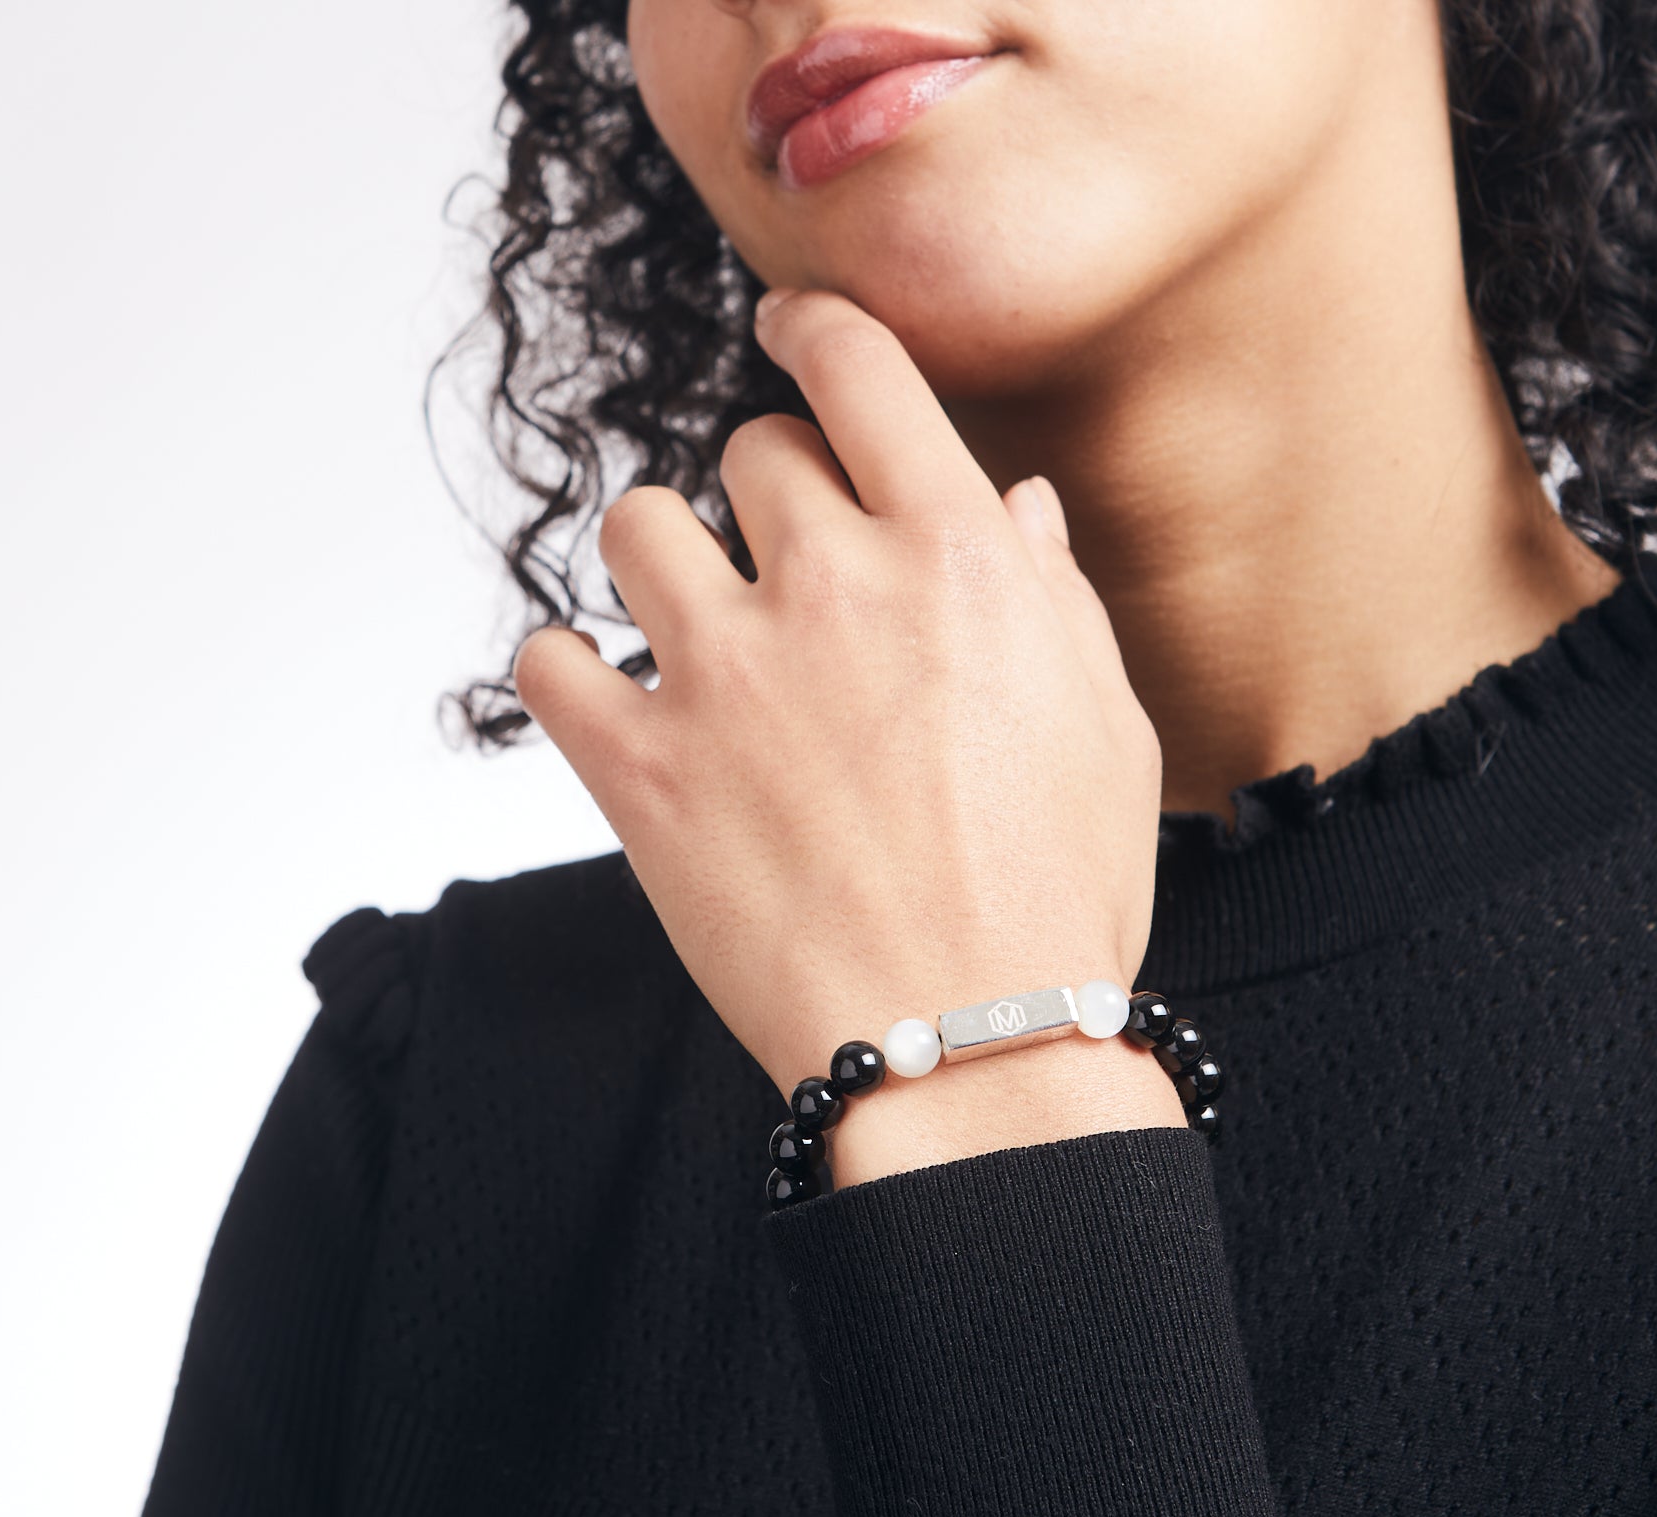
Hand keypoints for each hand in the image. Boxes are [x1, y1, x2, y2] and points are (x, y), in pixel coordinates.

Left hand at [515, 288, 1170, 1142]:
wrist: (974, 1048)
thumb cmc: (1059, 899)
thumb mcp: (1108, 729)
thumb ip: (1051, 598)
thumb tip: (1016, 508)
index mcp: (960, 558)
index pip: (860, 371)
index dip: (814, 329)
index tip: (789, 332)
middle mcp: (835, 588)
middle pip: (747, 452)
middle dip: (765, 496)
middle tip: (785, 573)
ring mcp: (728, 676)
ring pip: (634, 528)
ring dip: (661, 562)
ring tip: (693, 631)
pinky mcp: (643, 774)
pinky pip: (548, 664)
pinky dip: (569, 674)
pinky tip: (609, 705)